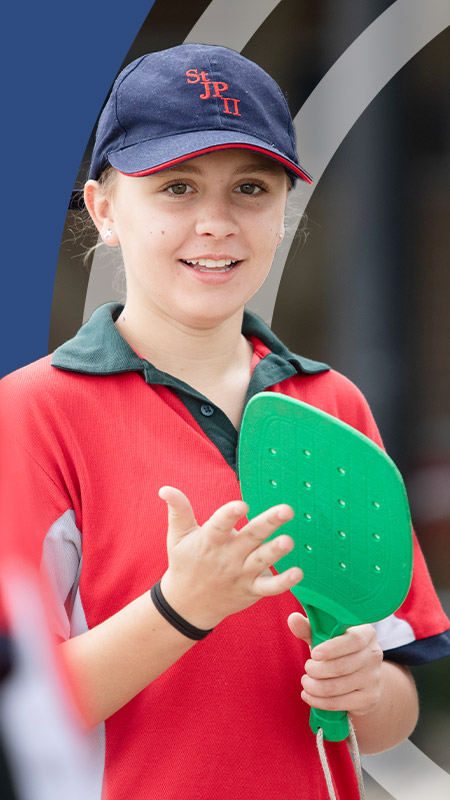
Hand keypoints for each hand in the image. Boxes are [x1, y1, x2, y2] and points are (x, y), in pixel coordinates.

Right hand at [159, 486, 301, 629]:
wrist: (187, 605)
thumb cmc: (184, 564)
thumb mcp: (177, 537)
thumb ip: (178, 510)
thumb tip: (165, 488)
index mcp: (210, 541)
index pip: (220, 525)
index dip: (230, 514)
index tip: (242, 504)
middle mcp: (227, 557)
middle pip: (250, 538)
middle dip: (268, 523)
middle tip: (286, 510)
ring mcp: (240, 574)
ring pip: (261, 561)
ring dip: (276, 551)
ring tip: (289, 541)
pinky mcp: (251, 590)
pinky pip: (269, 587)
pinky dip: (283, 582)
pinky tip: (298, 573)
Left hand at [288, 613, 382, 717]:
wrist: (360, 677)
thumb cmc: (337, 651)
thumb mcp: (325, 637)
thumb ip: (309, 628)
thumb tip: (293, 619)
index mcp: (366, 633)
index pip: (353, 640)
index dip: (332, 648)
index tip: (314, 654)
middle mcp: (374, 655)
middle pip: (342, 667)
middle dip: (316, 670)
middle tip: (307, 668)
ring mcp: (374, 678)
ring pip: (338, 687)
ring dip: (314, 687)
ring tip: (306, 682)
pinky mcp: (370, 699)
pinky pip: (340, 703)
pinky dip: (319, 701)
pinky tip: (309, 695)